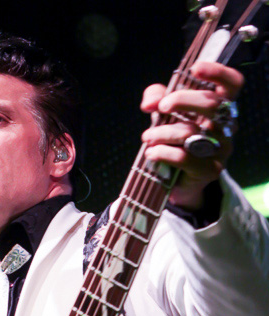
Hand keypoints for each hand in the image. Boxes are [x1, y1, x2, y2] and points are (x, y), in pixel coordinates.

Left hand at [140, 61, 243, 209]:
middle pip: (212, 104)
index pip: (232, 84)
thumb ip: (157, 98)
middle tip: (160, 108)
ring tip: (147, 137)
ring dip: (163, 132)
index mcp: (223, 107)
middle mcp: (227, 127)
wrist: (180, 180)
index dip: (218, 72)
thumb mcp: (166, 113)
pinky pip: (184, 158)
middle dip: (182, 101)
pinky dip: (163, 153)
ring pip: (192, 133)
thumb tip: (148, 103)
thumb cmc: (176, 139)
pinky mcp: (210, 170)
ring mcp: (221, 149)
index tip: (194, 69)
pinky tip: (151, 153)